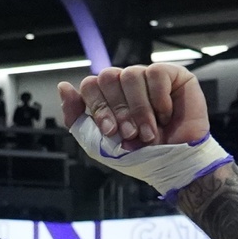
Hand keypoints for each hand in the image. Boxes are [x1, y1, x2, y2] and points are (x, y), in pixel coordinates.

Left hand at [56, 63, 208, 148]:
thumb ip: (77, 118)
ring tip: (149, 133)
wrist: (174, 165)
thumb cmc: (140, 156)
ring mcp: (148, 77)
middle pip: (108, 76)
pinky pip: (156, 73)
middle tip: (130, 134)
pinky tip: (165, 115)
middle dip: (118, 110)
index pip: (90, 85)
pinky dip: (159, 99)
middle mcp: (126, 84)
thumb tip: (63, 86)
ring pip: (131, 75)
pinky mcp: (173, 75)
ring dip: (140, 110)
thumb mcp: (99, 145)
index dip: (98, 107)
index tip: (110, 132)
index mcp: (107, 97)